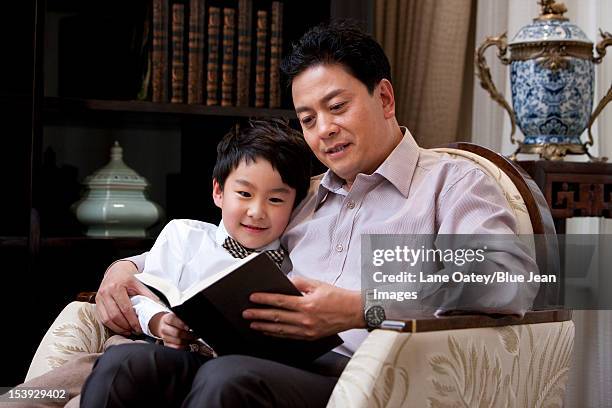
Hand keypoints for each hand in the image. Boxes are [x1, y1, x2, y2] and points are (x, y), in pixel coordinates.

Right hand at [96, 260, 158, 334]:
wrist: (116, 270)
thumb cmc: (128, 277)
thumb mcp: (139, 283)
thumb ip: (147, 295)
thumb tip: (158, 306)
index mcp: (117, 287)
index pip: (125, 309)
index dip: (132, 321)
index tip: (139, 327)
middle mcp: (106, 293)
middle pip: (115, 316)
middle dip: (125, 326)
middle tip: (134, 331)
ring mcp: (99, 298)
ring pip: (106, 319)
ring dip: (118, 328)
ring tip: (128, 331)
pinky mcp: (97, 303)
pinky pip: (102, 318)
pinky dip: (111, 326)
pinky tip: (119, 328)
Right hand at [150, 312, 196, 348]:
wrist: (165, 325)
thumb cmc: (175, 320)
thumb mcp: (178, 316)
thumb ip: (184, 318)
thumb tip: (192, 322)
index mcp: (166, 319)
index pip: (172, 320)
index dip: (181, 324)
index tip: (188, 327)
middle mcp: (164, 328)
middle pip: (176, 333)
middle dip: (188, 335)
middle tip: (196, 335)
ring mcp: (164, 337)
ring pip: (178, 341)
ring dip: (188, 341)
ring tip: (193, 338)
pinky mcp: (167, 344)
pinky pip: (177, 347)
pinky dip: (185, 346)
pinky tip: (188, 343)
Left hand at [242, 276, 364, 339]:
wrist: (354, 312)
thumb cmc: (337, 297)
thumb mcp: (317, 284)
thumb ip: (299, 282)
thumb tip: (284, 282)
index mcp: (307, 304)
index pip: (280, 301)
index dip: (265, 299)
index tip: (253, 298)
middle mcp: (306, 319)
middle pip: (277, 317)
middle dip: (259, 314)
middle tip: (246, 313)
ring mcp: (307, 330)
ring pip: (280, 330)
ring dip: (264, 327)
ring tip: (252, 323)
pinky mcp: (310, 337)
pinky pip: (289, 336)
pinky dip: (276, 334)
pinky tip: (268, 332)